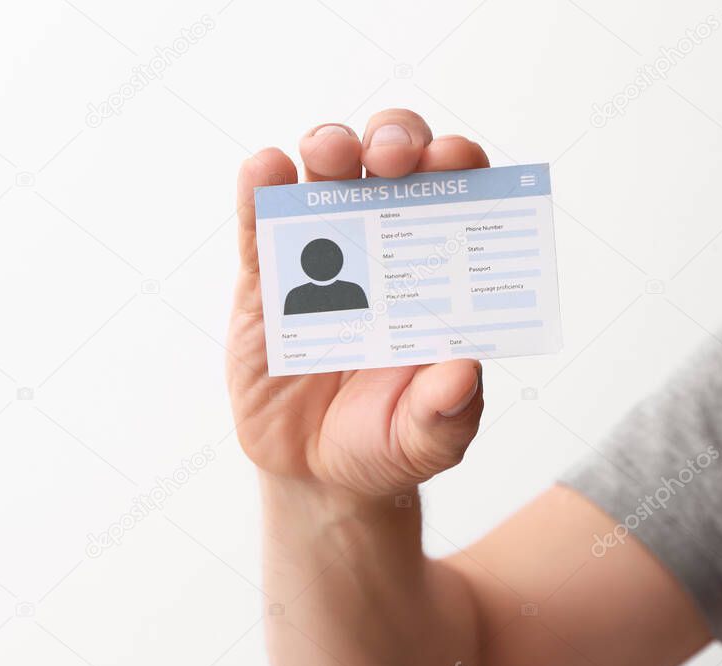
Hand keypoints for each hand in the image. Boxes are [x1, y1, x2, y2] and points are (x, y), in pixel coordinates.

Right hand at [226, 109, 488, 495]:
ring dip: (329, 146)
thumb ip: (447, 411)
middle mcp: (381, 246)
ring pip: (324, 175)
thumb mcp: (427, 438)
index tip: (455, 163)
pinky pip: (258, 223)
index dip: (457, 166)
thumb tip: (463, 371)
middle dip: (394, 138)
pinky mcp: (264, 279)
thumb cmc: (386, 441)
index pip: (453, 195)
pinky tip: (266, 171)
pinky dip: (259, 189)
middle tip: (393, 157)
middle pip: (390, 163)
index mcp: (434, 270)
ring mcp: (319, 255)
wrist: (316, 471)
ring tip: (330, 154)